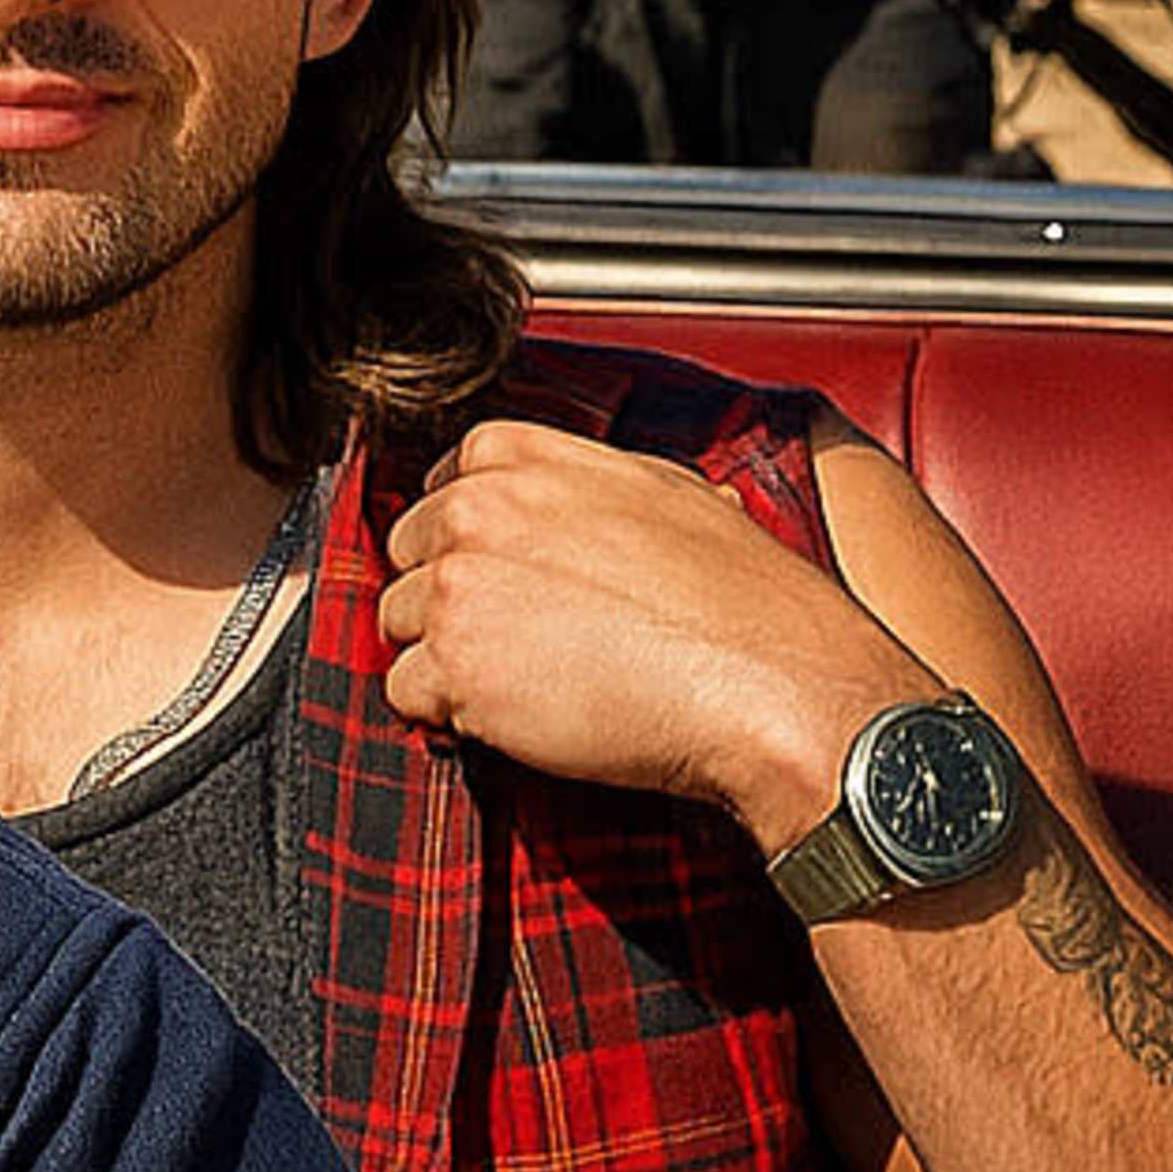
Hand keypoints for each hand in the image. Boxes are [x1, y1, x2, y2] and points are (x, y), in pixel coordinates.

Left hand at [377, 422, 928, 842]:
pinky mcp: (455, 668)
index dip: (468, 542)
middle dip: (449, 598)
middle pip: (408, 557)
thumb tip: (558, 503)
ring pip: (398, 625)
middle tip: (514, 637)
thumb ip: (584, 484)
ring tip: (524, 681)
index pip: (439, 487)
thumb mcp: (666, 492)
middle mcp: (475, 510)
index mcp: (518, 455)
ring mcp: (459, 587)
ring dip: (446, 658)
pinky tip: (515, 716)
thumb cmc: (740, 600)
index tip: (500, 576)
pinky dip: (448, 714)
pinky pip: (406, 694)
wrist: (773, 687)